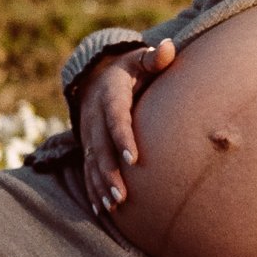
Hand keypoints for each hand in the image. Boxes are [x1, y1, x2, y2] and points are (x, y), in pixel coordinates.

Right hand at [78, 38, 174, 216]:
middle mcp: (94, 116)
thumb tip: (168, 47)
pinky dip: (93, 189)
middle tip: (123, 194)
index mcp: (110, 94)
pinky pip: (87, 169)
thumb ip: (155, 58)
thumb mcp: (140, 60)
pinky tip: (101, 210)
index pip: (115, 117)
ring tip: (114, 206)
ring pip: (93, 162)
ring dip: (101, 185)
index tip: (133, 158)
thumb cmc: (132, 70)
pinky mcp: (88, 146)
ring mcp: (88, 133)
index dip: (122, 137)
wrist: (97, 76)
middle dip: (110, 172)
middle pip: (101, 147)